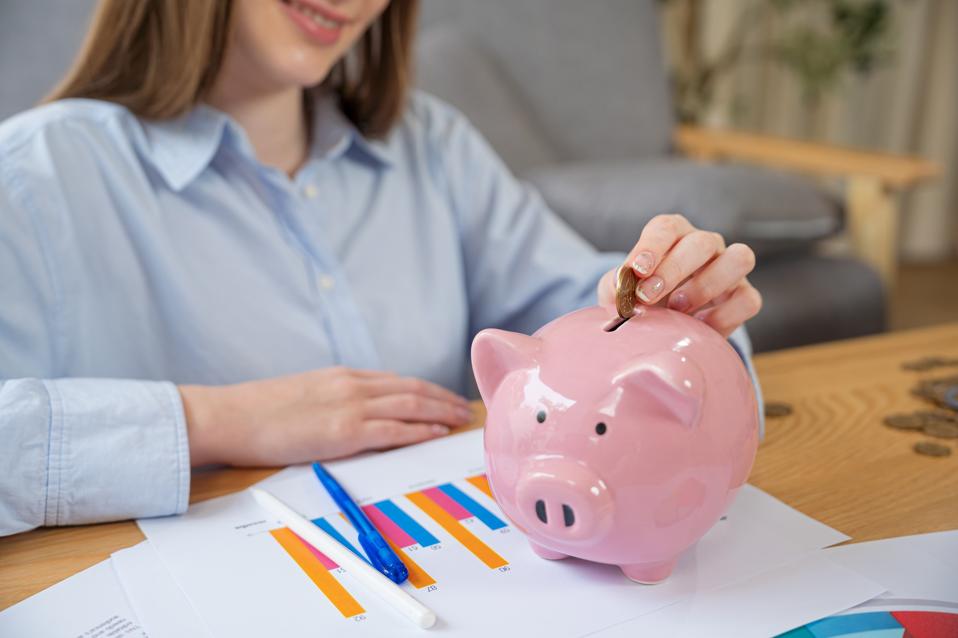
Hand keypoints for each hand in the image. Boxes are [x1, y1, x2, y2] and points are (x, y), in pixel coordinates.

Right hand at [180, 367, 472, 465]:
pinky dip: (421, 429)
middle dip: (441, 398)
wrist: (231, 415)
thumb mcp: (303, 393)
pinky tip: (437, 432)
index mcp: (341, 376)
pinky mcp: (345, 431)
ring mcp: (350, 406)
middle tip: (463, 407)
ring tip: (459, 418)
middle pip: (411, 389)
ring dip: (440, 411)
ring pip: (410, 405)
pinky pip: (394, 429)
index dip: (424, 389)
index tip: (441, 397)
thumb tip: (350, 412)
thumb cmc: (258, 411)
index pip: (395, 380)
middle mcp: (352, 385)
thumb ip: (331, 398)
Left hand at [597, 214, 760, 336]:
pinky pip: (748, 299)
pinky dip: (724, 315)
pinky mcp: (744, 296)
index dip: (650, 247)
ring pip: (740, 258)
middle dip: (672, 270)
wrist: (664, 324)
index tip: (635, 270)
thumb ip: (616, 286)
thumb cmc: (641, 298)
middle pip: (702, 242)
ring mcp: (730, 268)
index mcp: (673, 235)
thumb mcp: (621, 290)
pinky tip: (698, 327)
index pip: (666, 228)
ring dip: (706, 285)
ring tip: (677, 308)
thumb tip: (620, 289)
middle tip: (647, 296)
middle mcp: (706, 245)